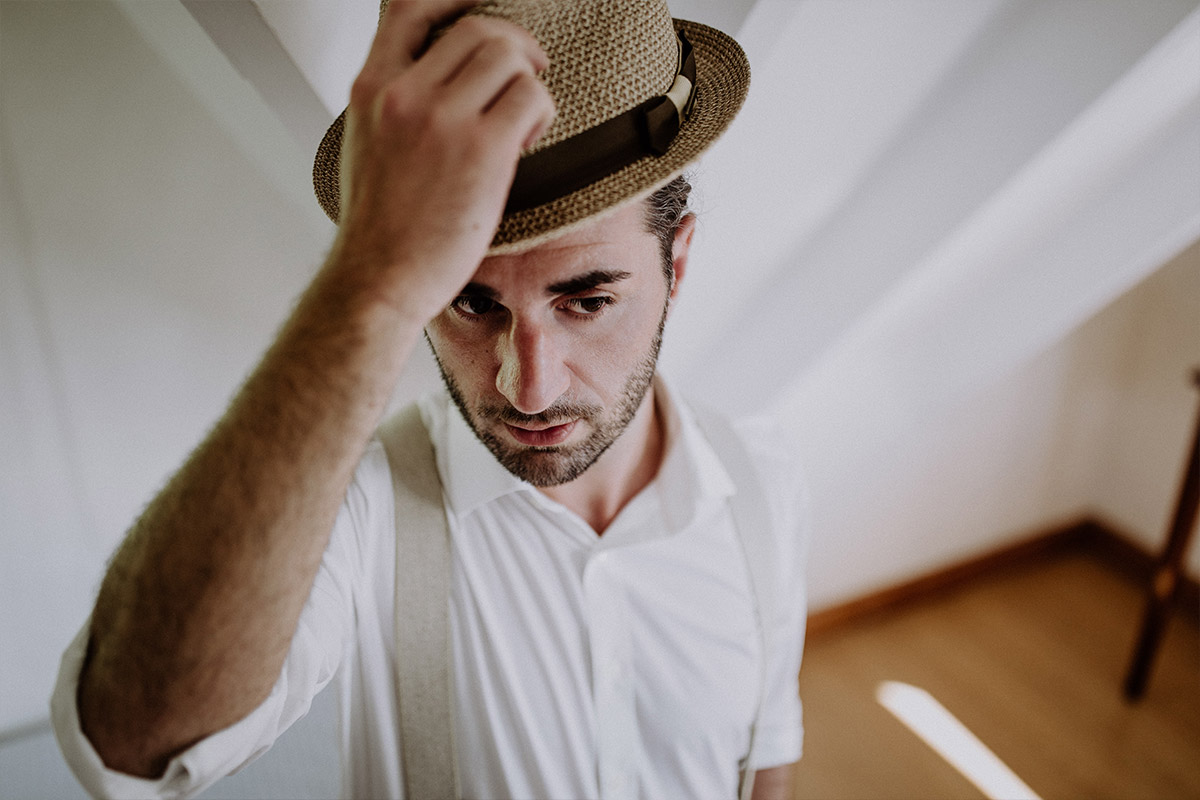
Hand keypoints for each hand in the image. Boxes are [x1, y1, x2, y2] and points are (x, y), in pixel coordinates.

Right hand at [331, 0, 554, 323]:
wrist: (378, 278)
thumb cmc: (380, 226)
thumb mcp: (368, 144)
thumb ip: (396, 103)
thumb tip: (438, 80)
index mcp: (371, 87)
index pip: (410, 6)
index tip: (480, 1)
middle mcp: (402, 93)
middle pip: (475, 27)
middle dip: (512, 45)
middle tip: (526, 74)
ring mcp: (442, 118)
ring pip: (508, 55)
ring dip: (528, 81)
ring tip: (521, 121)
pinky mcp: (482, 149)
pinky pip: (533, 98)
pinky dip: (541, 114)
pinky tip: (525, 143)